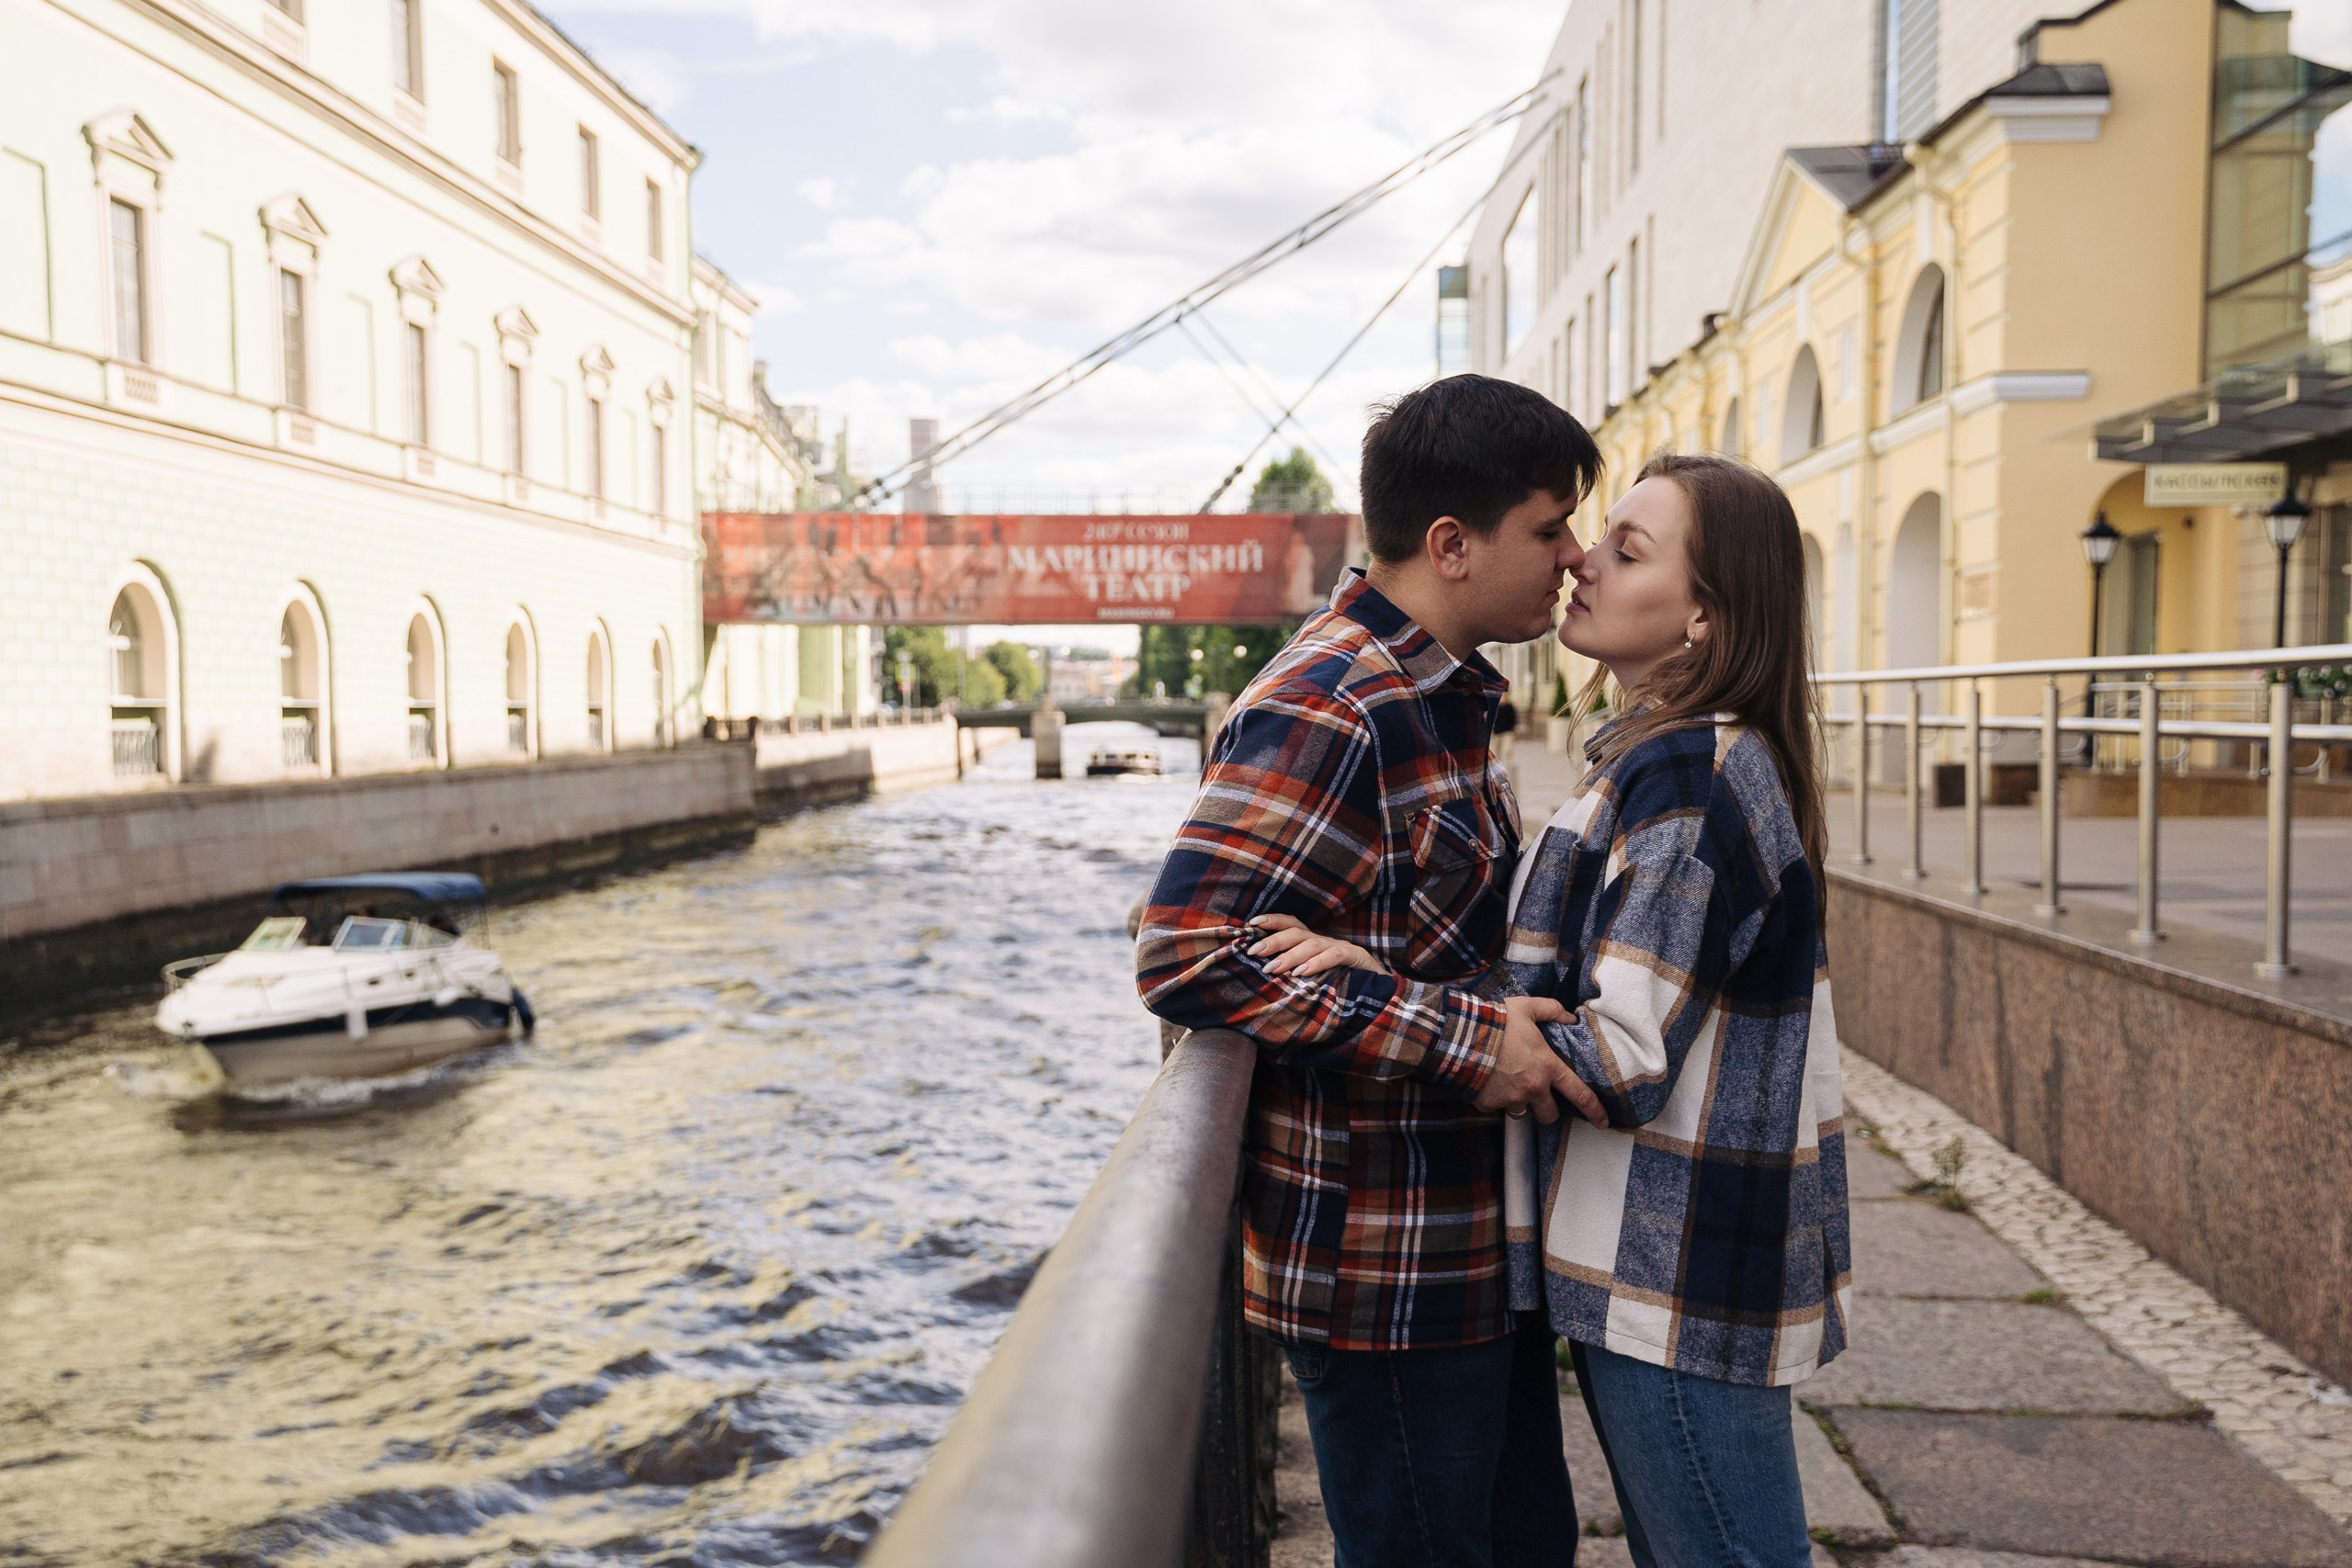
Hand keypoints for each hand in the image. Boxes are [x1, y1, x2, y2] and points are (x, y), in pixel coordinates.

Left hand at [1247, 913, 1388, 976]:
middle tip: (1253, 952)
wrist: (1382, 996)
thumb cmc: (1341, 988)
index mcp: (1313, 943)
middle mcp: (1325, 941)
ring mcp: (1342, 948)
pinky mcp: (1357, 958)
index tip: (1251, 924)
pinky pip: (1335, 955)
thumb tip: (1262, 977)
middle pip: (1297, 932)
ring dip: (1290, 955)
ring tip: (1272, 968)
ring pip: (1313, 943)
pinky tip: (1302, 973)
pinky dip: (1318, 963)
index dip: (1272, 921)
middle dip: (1273, 940)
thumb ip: (1292, 976)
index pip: (1291, 925)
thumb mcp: (1312, 981)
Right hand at [1472, 997, 1608, 1128]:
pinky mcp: (1489, 1104)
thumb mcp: (1527, 1007)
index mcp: (1548, 1068)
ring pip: (1522, 1114)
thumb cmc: (1497, 1021)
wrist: (1460, 1035)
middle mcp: (1533, 1089)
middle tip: (1539, 1096)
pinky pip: (1496, 1108)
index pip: (1579, 1095)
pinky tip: (1488, 1082)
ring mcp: (1510, 1099)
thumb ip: (1552, 1010)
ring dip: (1520, 1104)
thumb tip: (1569, 1017)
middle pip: (1549, 1115)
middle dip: (1547, 1109)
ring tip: (1509, 1086)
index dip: (1594, 1111)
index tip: (1602, 1122)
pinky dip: (1495, 1099)